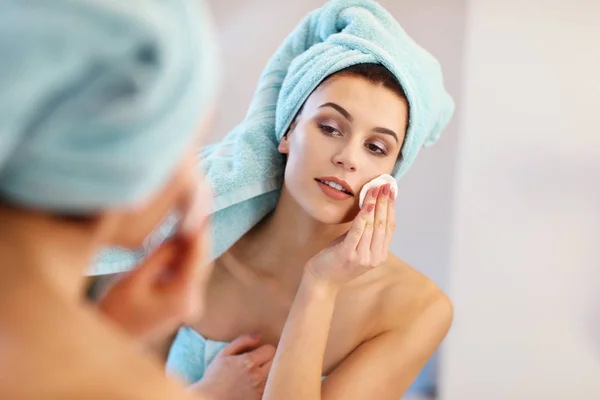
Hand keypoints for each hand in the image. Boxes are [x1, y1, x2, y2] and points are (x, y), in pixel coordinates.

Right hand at [97, 217, 212, 345]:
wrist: (109, 340)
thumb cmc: (116, 310)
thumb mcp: (134, 278)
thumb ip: (160, 256)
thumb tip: (180, 235)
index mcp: (182, 297)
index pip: (198, 258)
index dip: (200, 232)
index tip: (201, 209)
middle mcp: (192, 302)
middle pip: (202, 261)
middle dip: (200, 236)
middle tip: (200, 207)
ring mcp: (189, 304)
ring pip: (198, 267)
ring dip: (194, 245)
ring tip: (191, 217)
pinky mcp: (182, 303)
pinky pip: (189, 274)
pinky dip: (186, 257)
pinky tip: (180, 239)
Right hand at [190, 333, 274, 399]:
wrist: (210, 399)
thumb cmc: (215, 376)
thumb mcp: (224, 353)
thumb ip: (242, 341)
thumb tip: (259, 335)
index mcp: (249, 362)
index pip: (271, 349)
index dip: (264, 349)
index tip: (258, 352)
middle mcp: (257, 376)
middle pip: (276, 361)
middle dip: (268, 359)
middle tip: (259, 362)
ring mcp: (260, 389)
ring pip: (275, 374)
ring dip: (269, 371)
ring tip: (257, 372)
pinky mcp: (259, 398)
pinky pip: (270, 386)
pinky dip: (266, 383)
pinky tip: (256, 383)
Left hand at [305, 183, 395, 288]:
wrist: (321, 282)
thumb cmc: (337, 261)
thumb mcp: (356, 245)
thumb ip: (365, 231)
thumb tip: (371, 206)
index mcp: (379, 255)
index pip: (389, 227)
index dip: (391, 207)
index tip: (391, 191)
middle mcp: (374, 257)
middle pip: (383, 224)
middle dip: (385, 202)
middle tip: (385, 185)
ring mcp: (362, 257)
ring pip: (372, 225)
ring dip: (374, 204)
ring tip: (375, 189)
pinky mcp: (348, 254)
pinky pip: (358, 232)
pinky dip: (363, 217)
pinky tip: (367, 205)